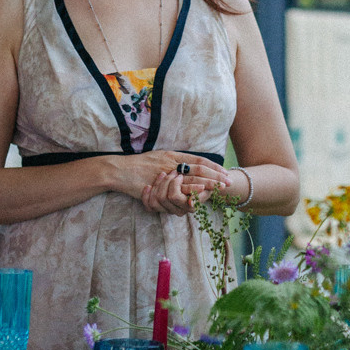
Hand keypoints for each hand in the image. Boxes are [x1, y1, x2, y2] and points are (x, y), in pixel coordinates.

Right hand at [112, 152, 226, 212]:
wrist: (120, 170)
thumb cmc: (137, 165)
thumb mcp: (157, 158)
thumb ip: (172, 162)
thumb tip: (186, 166)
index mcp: (172, 155)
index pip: (198, 160)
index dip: (213, 166)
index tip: (225, 171)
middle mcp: (172, 162)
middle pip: (199, 168)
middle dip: (216, 175)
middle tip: (229, 181)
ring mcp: (166, 173)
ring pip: (192, 178)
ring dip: (208, 184)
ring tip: (220, 188)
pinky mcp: (159, 185)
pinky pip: (179, 190)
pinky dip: (191, 192)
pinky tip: (201, 195)